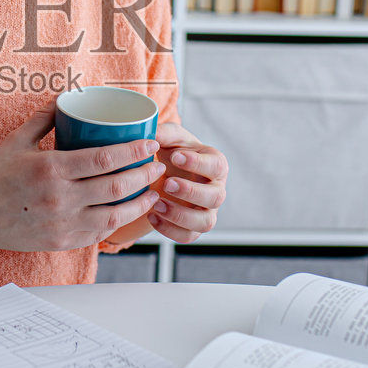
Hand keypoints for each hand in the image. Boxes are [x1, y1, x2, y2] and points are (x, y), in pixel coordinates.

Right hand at [0, 100, 167, 253]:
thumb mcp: (17, 140)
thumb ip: (45, 117)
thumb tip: (69, 97)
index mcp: (51, 169)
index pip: (106, 159)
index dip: (135, 151)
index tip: (152, 144)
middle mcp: (60, 199)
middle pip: (117, 187)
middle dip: (145, 174)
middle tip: (158, 165)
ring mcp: (62, 224)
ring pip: (115, 215)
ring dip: (140, 202)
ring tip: (152, 190)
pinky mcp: (62, 242)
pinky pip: (100, 233)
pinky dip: (119, 222)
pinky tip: (128, 211)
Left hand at [144, 121, 226, 243]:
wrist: (168, 172)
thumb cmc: (174, 152)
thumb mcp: (170, 138)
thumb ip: (164, 133)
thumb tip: (151, 131)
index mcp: (215, 165)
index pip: (215, 166)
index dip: (197, 163)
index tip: (175, 157)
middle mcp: (216, 190)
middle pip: (215, 197)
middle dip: (191, 192)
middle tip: (168, 183)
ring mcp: (207, 211)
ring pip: (205, 222)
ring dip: (181, 215)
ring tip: (157, 205)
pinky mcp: (194, 228)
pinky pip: (188, 236)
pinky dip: (170, 230)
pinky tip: (151, 216)